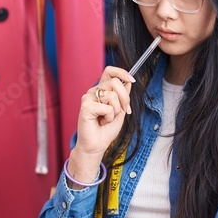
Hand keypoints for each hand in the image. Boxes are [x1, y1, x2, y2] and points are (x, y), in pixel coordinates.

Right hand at [68, 67, 134, 184]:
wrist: (97, 145)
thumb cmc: (106, 130)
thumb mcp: (120, 110)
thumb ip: (123, 96)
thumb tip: (129, 81)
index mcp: (101, 90)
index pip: (109, 72)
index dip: (121, 72)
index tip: (131, 80)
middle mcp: (93, 91)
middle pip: (115, 82)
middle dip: (125, 98)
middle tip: (124, 110)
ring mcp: (88, 97)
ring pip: (112, 95)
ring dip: (116, 110)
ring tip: (108, 119)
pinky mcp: (86, 106)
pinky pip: (107, 107)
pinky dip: (109, 117)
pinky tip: (101, 122)